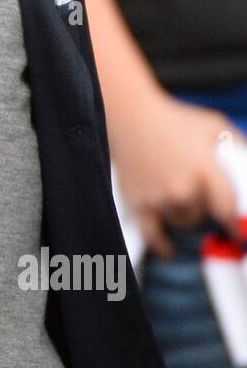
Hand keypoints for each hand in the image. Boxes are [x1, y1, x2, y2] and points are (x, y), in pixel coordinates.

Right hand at [109, 91, 241, 259]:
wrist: (131, 116)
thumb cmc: (174, 119)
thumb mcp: (214, 125)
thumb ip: (240, 146)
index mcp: (205, 170)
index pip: (227, 210)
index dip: (234, 227)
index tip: (238, 234)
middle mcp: (183, 189)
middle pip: (204, 217)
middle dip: (206, 209)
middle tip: (202, 197)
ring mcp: (159, 199)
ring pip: (184, 224)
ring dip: (187, 217)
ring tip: (184, 202)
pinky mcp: (139, 204)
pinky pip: (154, 236)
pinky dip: (163, 246)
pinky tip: (170, 250)